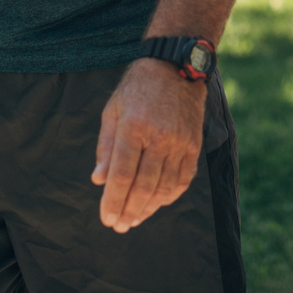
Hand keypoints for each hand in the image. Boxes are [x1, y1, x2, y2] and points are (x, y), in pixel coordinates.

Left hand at [93, 58, 206, 232]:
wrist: (175, 66)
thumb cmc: (137, 89)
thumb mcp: (112, 111)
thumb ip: (105, 148)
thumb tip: (98, 181)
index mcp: (133, 127)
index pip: (122, 175)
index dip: (113, 201)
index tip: (107, 219)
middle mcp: (159, 137)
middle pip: (143, 186)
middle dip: (129, 211)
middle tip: (119, 226)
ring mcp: (180, 142)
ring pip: (164, 187)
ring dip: (148, 208)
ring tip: (135, 219)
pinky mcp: (194, 144)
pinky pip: (183, 178)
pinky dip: (170, 195)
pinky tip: (158, 203)